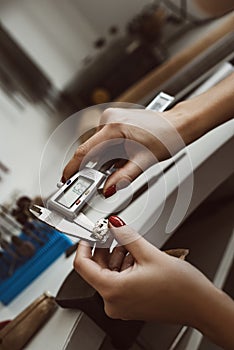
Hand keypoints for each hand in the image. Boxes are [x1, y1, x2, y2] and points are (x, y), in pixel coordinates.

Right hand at [62, 108, 183, 196]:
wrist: (179, 125)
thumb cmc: (167, 136)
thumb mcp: (144, 161)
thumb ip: (123, 178)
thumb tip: (108, 189)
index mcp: (113, 128)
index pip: (84, 151)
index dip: (73, 168)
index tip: (66, 179)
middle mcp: (109, 120)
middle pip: (91, 150)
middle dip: (94, 168)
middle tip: (101, 182)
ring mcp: (112, 119)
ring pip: (99, 147)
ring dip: (105, 161)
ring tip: (125, 164)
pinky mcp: (116, 122)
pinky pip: (106, 141)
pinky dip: (110, 153)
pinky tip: (123, 157)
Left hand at [74, 217, 215, 324]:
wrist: (201, 305)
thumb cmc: (181, 288)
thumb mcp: (149, 254)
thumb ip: (126, 236)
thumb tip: (114, 224)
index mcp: (113, 290)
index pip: (82, 265)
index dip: (84, 245)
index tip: (89, 233)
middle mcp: (114, 302)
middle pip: (96, 269)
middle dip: (105, 248)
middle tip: (113, 232)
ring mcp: (122, 305)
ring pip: (109, 274)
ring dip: (117, 256)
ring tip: (130, 244)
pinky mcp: (130, 304)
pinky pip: (118, 282)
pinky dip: (124, 266)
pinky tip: (136, 256)